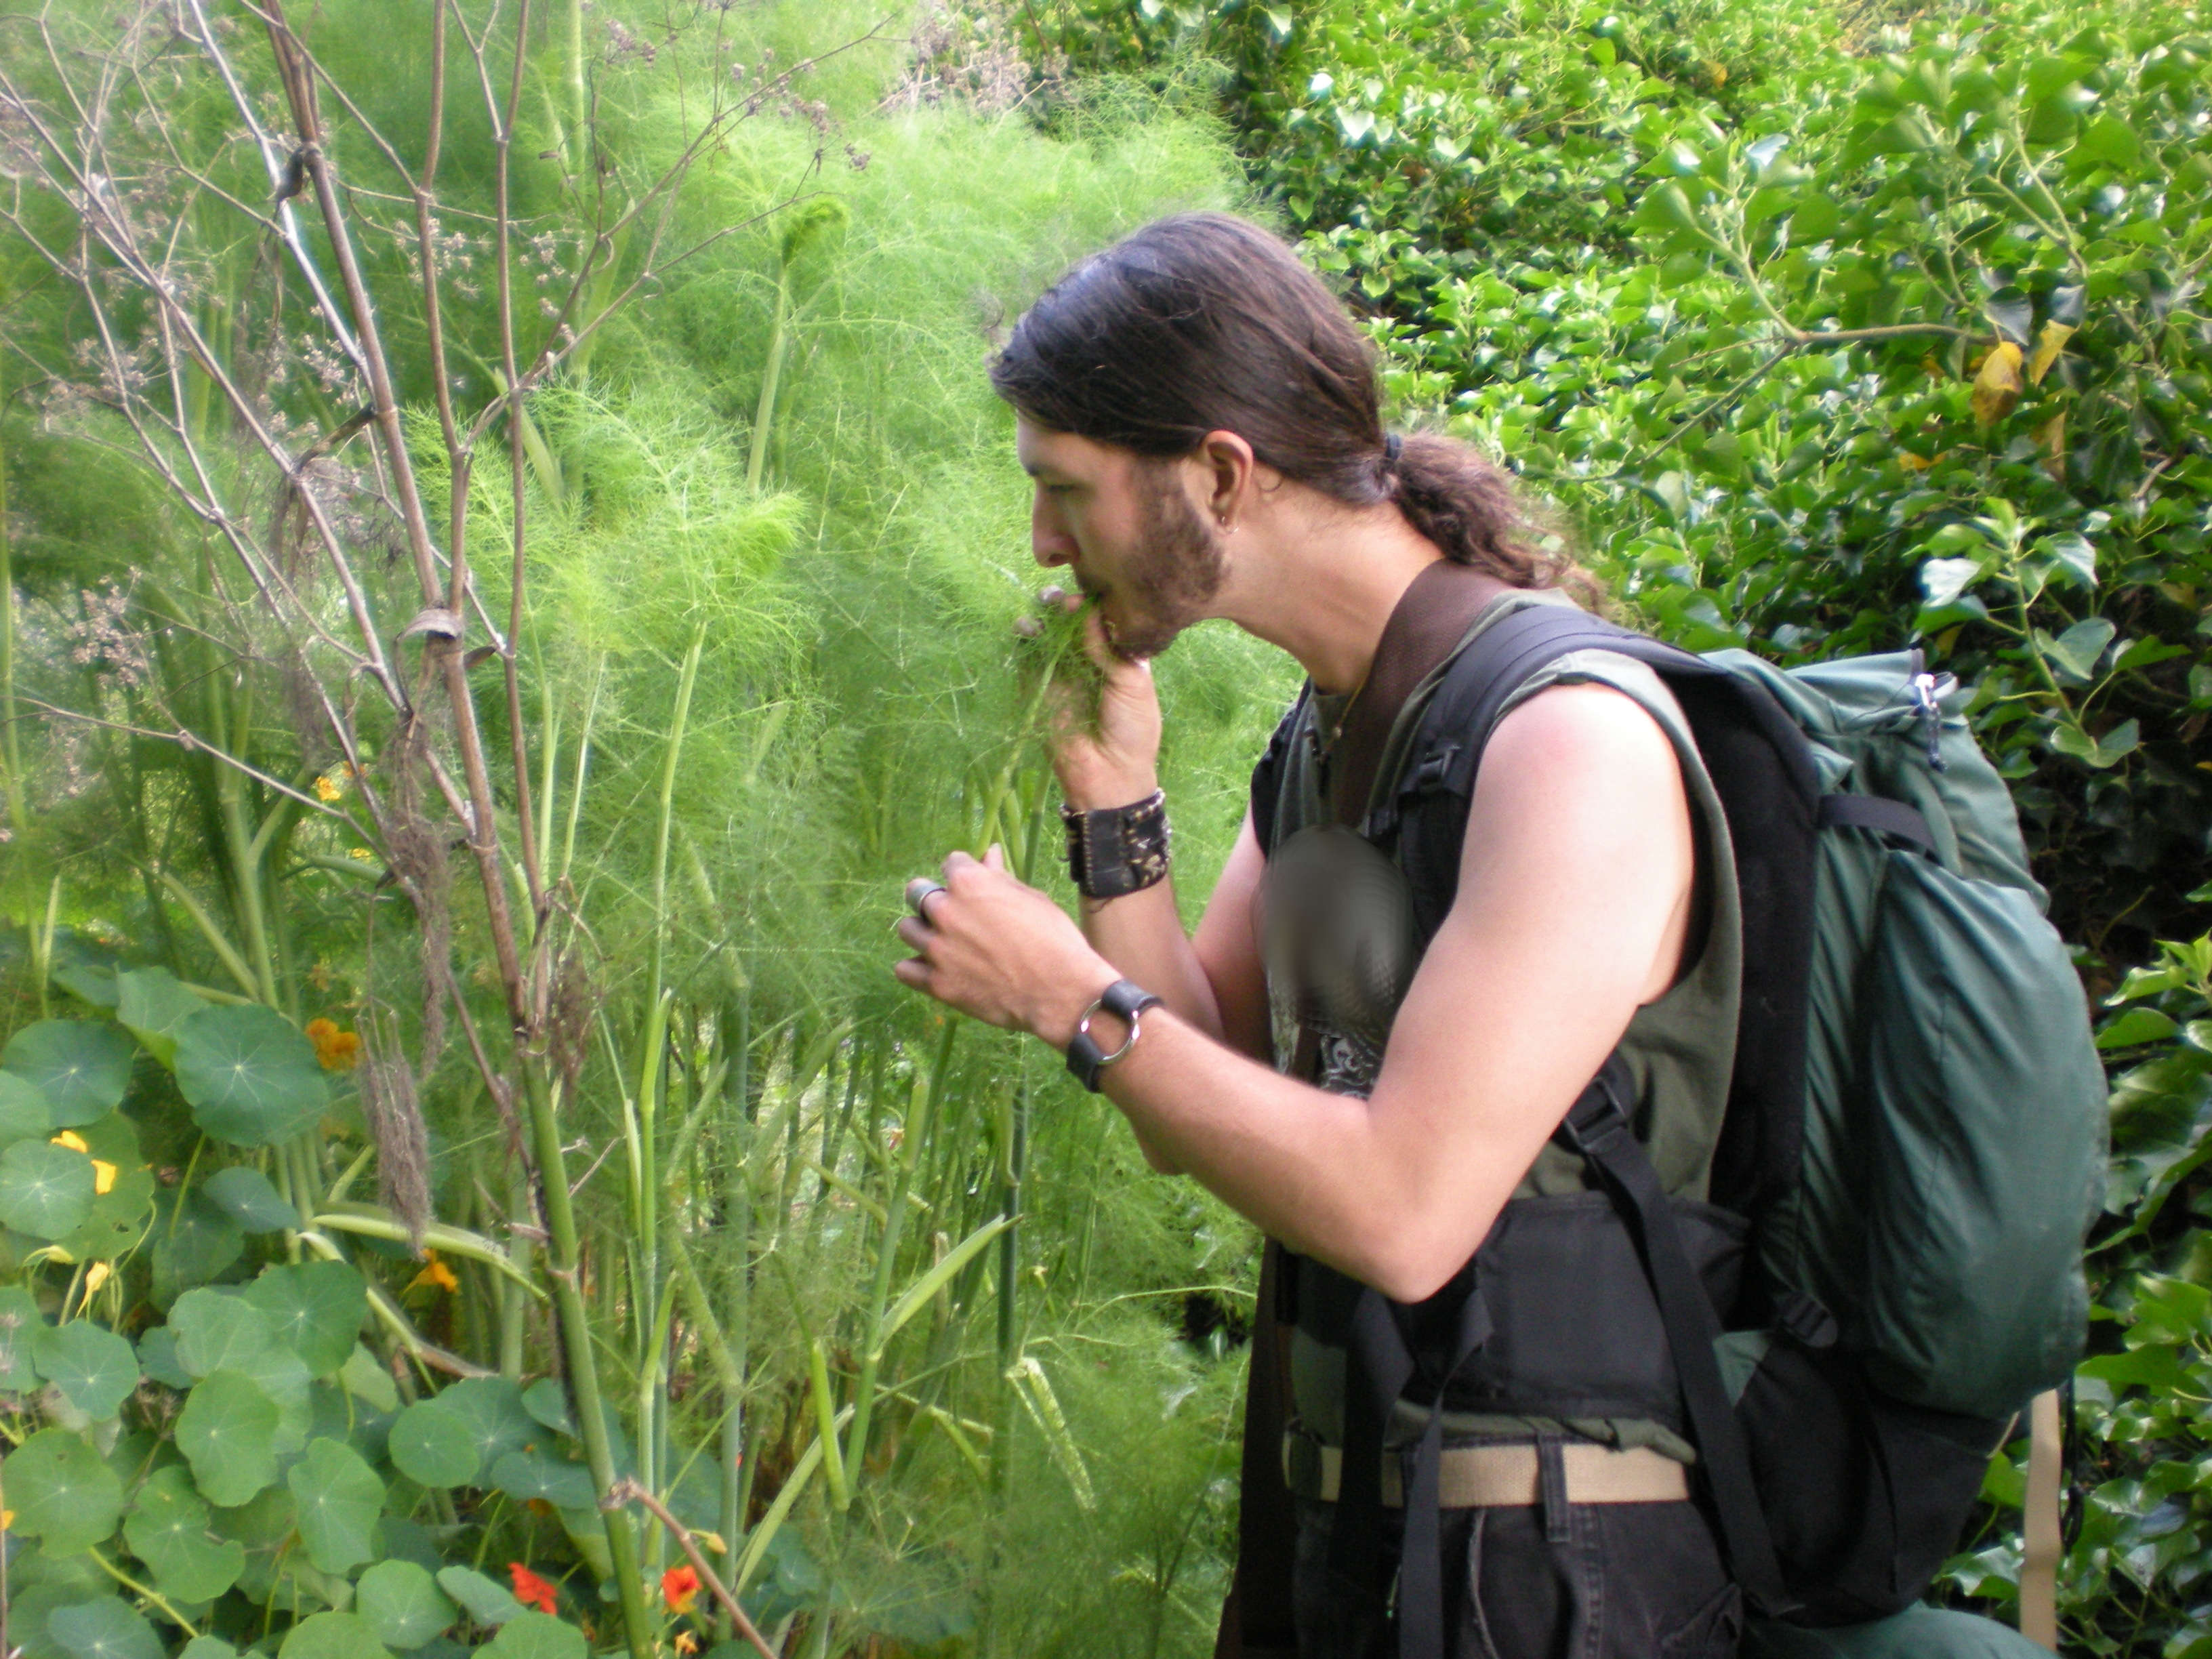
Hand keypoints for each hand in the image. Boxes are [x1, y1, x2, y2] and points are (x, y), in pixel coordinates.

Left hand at [892, 846, 1114, 1044]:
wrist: (1060, 990)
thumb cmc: (1053, 938)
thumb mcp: (1030, 898)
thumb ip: (1000, 877)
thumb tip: (989, 853)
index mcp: (968, 883)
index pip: (950, 863)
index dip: (963, 873)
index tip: (974, 888)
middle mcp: (945, 911)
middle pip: (917, 892)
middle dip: (933, 899)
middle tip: (955, 916)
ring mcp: (937, 948)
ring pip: (907, 929)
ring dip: (923, 932)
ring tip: (944, 943)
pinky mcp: (937, 983)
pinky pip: (904, 969)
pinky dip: (916, 968)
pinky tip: (934, 968)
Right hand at [1039, 590, 1161, 809]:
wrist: (1109, 774)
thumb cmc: (1132, 730)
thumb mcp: (1133, 683)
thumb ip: (1109, 648)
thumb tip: (1088, 610)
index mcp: (1115, 654)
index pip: (1102, 618)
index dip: (1094, 603)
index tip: (1090, 593)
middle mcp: (1087, 658)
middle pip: (1071, 621)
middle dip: (1065, 603)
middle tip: (1063, 596)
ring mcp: (1061, 670)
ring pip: (1048, 632)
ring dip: (1043, 613)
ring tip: (1045, 603)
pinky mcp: (1037, 685)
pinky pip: (1028, 655)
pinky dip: (1025, 636)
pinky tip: (1028, 625)